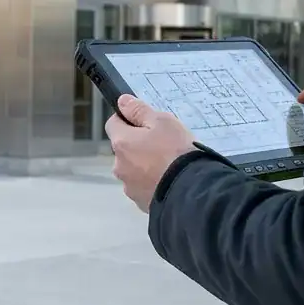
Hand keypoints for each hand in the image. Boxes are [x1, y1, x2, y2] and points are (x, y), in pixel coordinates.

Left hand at [105, 95, 198, 212]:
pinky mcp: (140, 203)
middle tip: (164, 144)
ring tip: (169, 165)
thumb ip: (139, 111)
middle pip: (124, 148)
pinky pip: (143, 187)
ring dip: (145, 165)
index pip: (113, 123)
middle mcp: (119, 166)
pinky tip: (169, 180)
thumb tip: (122, 102)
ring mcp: (129, 186)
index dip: (128, 119)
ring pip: (133, 169)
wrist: (190, 192)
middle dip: (138, 144)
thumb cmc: (176, 152)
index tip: (146, 122)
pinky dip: (152, 182)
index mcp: (121, 143)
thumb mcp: (162, 122)